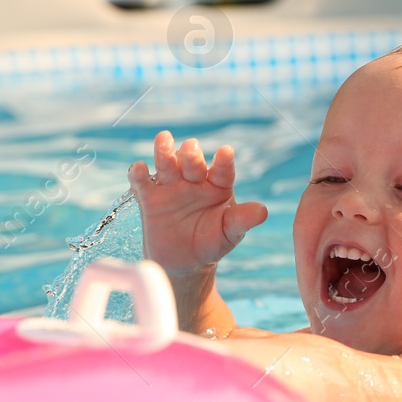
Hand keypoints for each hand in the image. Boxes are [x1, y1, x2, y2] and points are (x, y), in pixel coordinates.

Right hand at [128, 131, 268, 274]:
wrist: (184, 262)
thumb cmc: (212, 242)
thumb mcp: (230, 233)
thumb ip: (243, 220)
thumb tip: (263, 211)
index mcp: (218, 185)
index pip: (222, 170)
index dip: (223, 161)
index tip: (226, 151)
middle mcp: (194, 180)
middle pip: (191, 161)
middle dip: (191, 154)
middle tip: (191, 149)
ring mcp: (171, 186)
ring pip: (167, 163)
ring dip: (164, 151)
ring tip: (164, 140)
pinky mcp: (149, 197)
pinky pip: (142, 181)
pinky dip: (138, 173)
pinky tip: (139, 169)